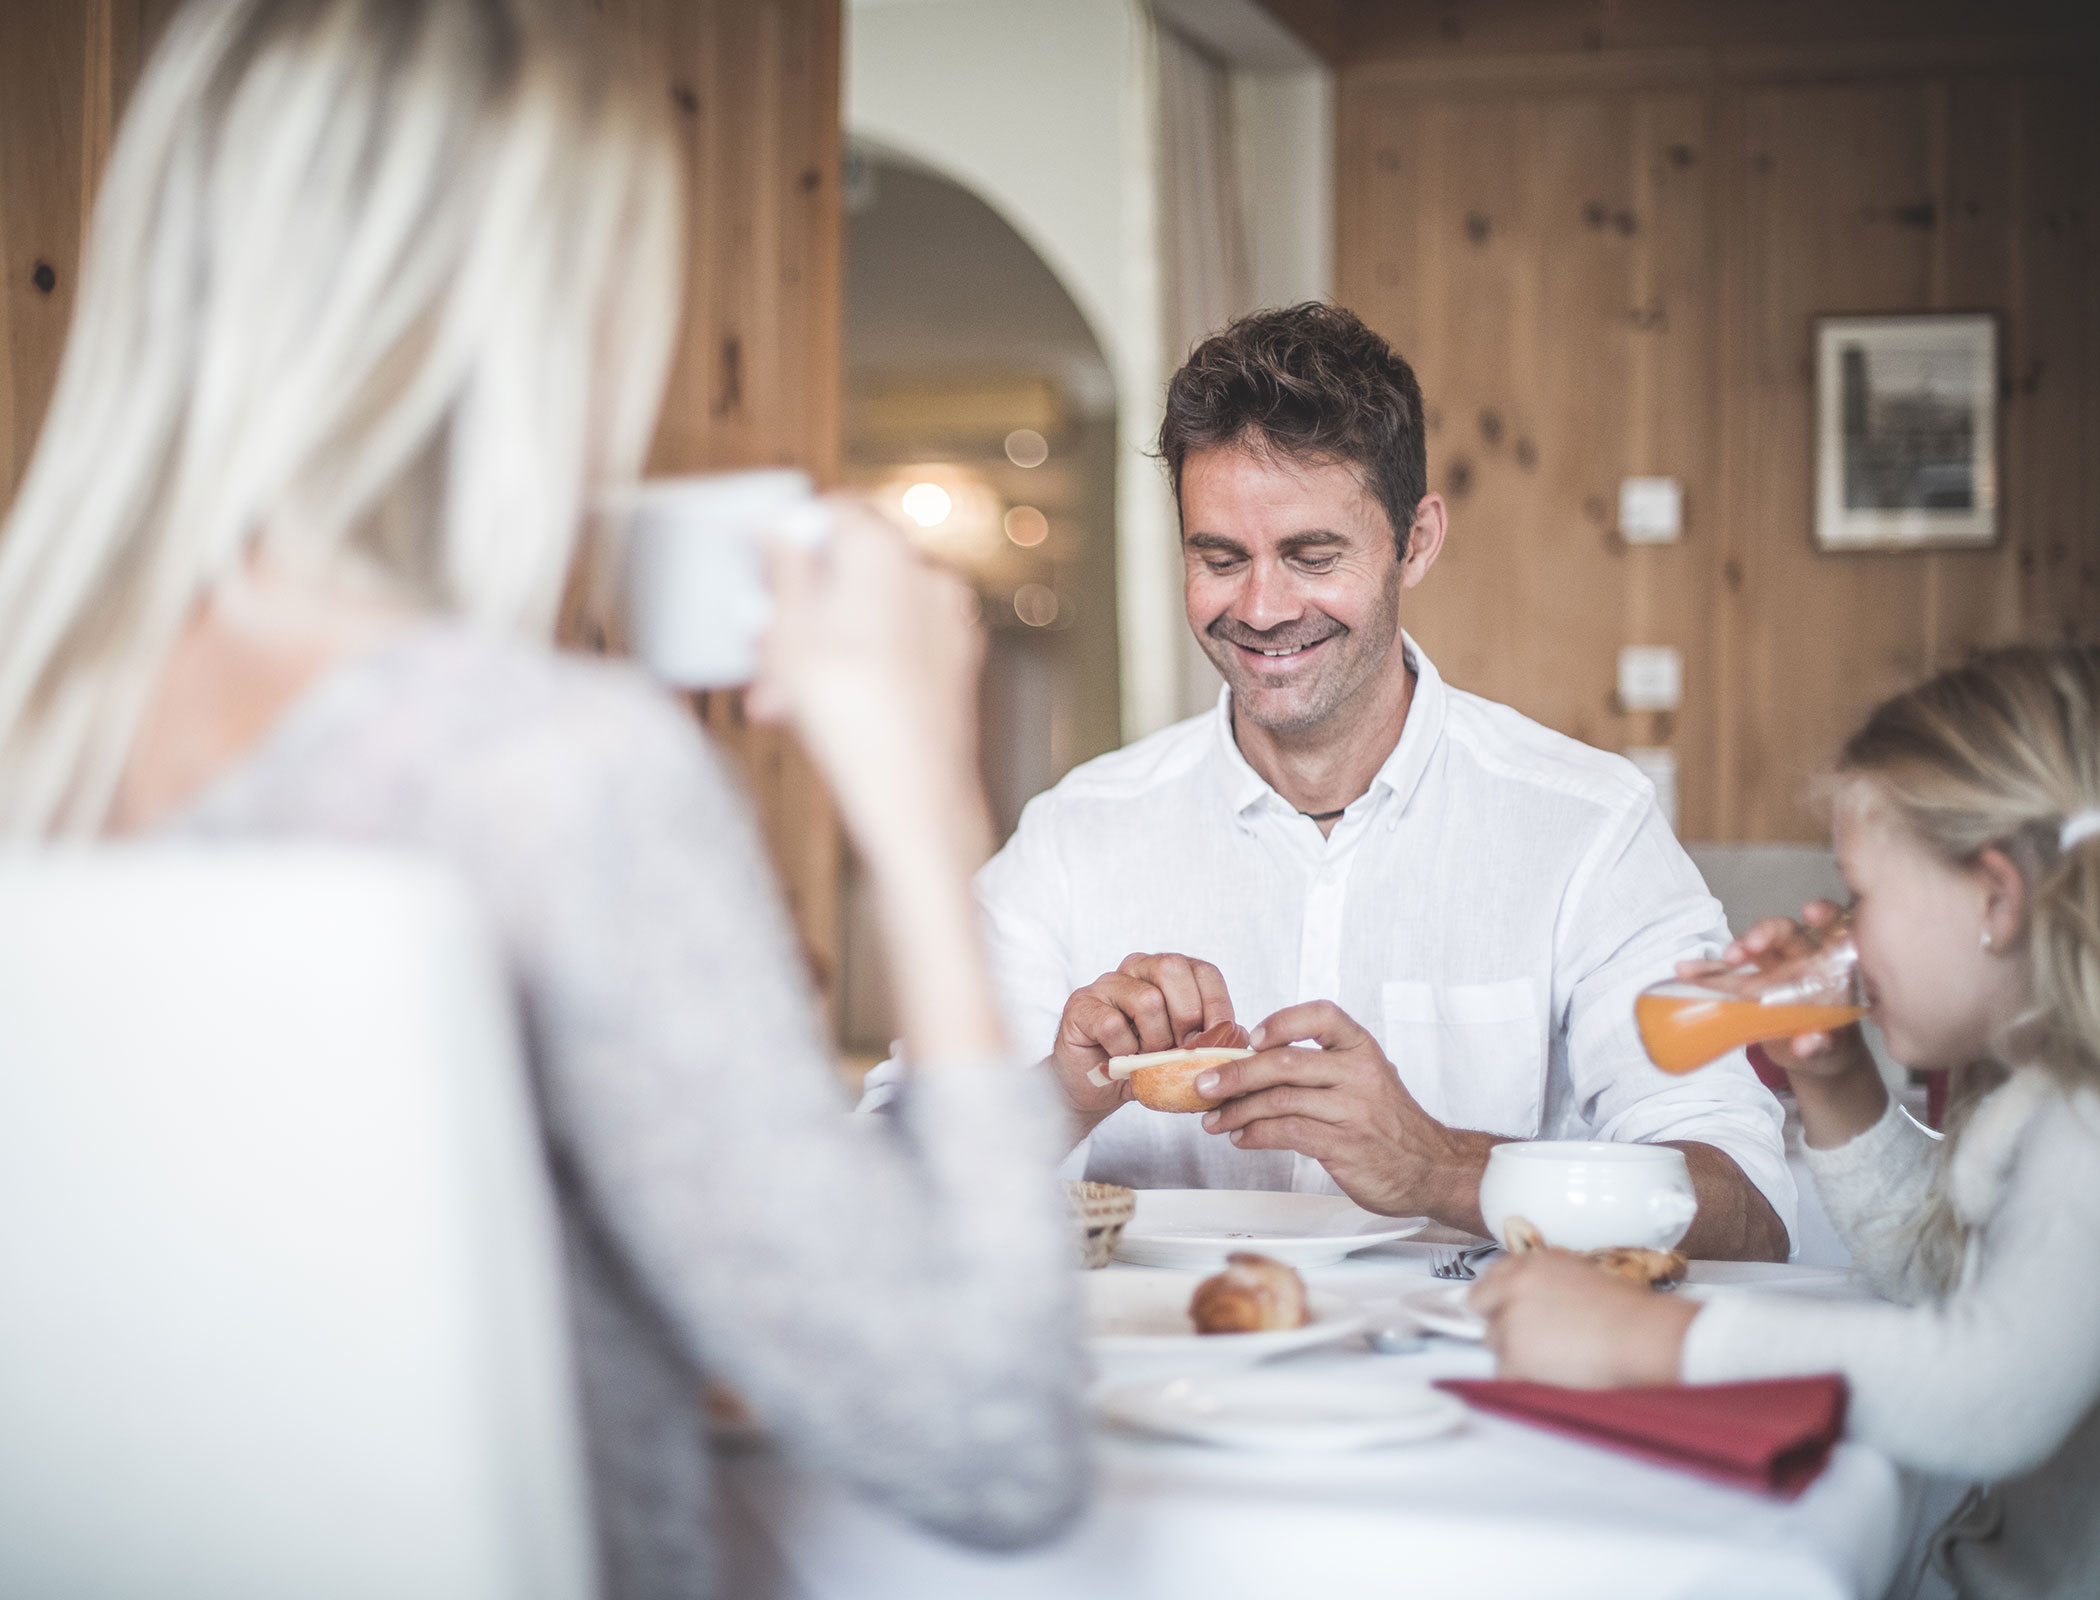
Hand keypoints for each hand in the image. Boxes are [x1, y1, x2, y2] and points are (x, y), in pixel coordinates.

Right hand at [749, 498, 990, 876]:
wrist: (914, 795)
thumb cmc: (849, 713)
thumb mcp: (787, 632)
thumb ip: (782, 570)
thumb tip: (777, 530)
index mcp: (886, 551)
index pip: (835, 512)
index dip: (792, 537)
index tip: (763, 570)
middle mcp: (928, 576)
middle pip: (850, 574)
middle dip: (799, 610)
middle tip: (763, 647)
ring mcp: (949, 622)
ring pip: (869, 618)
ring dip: (819, 649)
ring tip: (779, 698)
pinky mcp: (955, 666)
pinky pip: (896, 650)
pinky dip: (859, 668)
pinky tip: (821, 711)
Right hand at [1051, 953, 1235, 1123]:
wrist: (1095, 1087)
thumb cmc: (1143, 1065)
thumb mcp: (1185, 1052)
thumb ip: (1211, 1040)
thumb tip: (1242, 1038)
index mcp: (1166, 972)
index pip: (1203, 970)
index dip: (1218, 1003)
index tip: (1220, 1037)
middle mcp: (1136, 968)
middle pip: (1172, 968)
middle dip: (1188, 1016)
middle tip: (1182, 1049)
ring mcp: (1106, 984)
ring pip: (1147, 999)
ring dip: (1155, 1040)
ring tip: (1148, 1059)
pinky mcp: (1080, 1006)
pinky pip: (1113, 1024)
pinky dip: (1125, 1052)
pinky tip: (1123, 1061)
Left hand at [1193, 1000, 1484, 1222]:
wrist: (1433, 1168)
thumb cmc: (1391, 1123)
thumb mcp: (1367, 1079)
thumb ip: (1321, 1067)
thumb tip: (1254, 1061)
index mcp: (1362, 1049)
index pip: (1322, 1015)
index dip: (1282, 1020)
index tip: (1252, 1036)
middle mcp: (1359, 1074)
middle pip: (1285, 1061)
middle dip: (1235, 1072)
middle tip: (1203, 1083)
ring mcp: (1353, 1110)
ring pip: (1280, 1100)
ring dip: (1237, 1110)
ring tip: (1214, 1119)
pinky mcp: (1344, 1145)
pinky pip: (1287, 1133)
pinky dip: (1255, 1135)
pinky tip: (1242, 1137)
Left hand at [1468, 1251, 1695, 1387]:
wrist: (1638, 1335)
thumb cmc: (1622, 1307)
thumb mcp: (1576, 1273)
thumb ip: (1542, 1280)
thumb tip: (1525, 1295)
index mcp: (1527, 1264)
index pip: (1489, 1278)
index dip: (1498, 1297)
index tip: (1506, 1309)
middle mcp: (1511, 1287)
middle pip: (1479, 1308)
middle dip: (1498, 1322)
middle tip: (1528, 1338)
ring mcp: (1509, 1321)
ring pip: (1491, 1341)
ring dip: (1512, 1351)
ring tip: (1550, 1356)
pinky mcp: (1514, 1356)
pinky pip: (1503, 1371)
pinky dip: (1522, 1376)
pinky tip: (1551, 1373)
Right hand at [1676, 899, 1867, 1079]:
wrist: (1812, 1058)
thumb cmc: (1832, 1046)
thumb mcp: (1831, 1049)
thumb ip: (1821, 1044)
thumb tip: (1807, 1043)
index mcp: (1830, 968)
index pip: (1831, 931)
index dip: (1825, 915)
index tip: (1810, 913)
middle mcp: (1799, 960)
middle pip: (1784, 933)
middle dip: (1765, 933)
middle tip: (1749, 947)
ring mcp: (1770, 971)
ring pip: (1751, 949)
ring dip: (1735, 950)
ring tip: (1721, 961)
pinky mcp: (1747, 986)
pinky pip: (1724, 974)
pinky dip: (1706, 971)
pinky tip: (1685, 971)